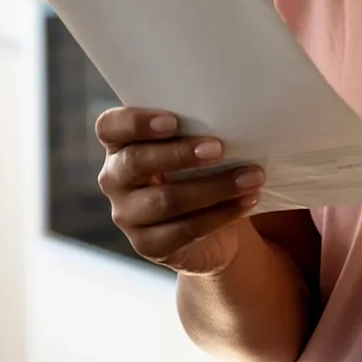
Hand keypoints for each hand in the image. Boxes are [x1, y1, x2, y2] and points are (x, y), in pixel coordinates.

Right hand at [95, 107, 263, 275]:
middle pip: (135, 162)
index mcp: (119, 145)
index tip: (173, 121)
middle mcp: (114, 179)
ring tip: (251, 176)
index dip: (136, 122)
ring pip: (166, 200)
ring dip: (214, 187)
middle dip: (180, 154)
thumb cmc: (199, 171)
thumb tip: (230, 116)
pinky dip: (221, 214)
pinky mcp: (147, 245)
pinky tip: (246, 201)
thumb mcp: (191, 147)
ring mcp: (127, 215)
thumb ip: (194, 131)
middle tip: (219, 148)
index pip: (110, 127)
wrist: (209, 227)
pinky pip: (185, 230)